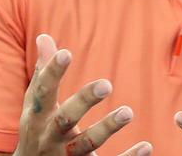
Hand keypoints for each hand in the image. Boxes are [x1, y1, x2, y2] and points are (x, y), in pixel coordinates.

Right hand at [13, 34, 151, 155]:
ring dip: (107, 128)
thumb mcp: (35, 105)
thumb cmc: (37, 130)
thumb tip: (44, 36)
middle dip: (83, 102)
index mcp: (38, 116)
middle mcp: (50, 137)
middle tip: (106, 84)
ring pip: (87, 144)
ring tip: (128, 112)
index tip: (66, 52)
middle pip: (65, 119)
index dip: (53, 72)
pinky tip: (146, 146)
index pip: (43, 92)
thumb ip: (42, 73)